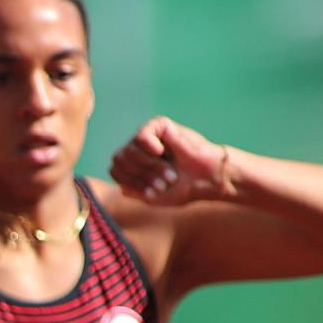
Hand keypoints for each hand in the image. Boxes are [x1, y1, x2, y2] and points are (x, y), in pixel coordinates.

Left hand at [109, 116, 233, 205]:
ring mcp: (147, 137)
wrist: (207, 179)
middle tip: (163, 184)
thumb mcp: (153, 197)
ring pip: (129, 150)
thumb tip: (122, 186)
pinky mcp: (159, 126)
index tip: (151, 192)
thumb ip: (134, 192)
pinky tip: (161, 152)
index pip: (115, 171)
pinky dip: (149, 147)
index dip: (131, 182)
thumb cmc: (182, 188)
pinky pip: (141, 135)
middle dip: (141, 176)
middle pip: (119, 160)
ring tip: (170, 173)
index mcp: (132, 165)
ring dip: (150, 167)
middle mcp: (136, 150)